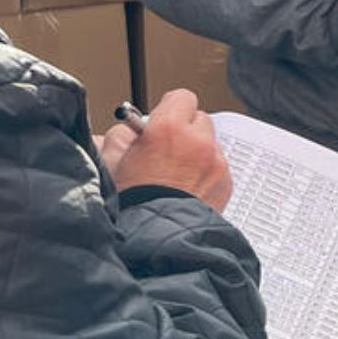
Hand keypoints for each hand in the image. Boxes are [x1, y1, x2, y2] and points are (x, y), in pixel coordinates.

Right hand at [104, 89, 230, 207]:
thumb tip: (126, 131)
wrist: (155, 241)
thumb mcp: (111, 163)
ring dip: (197, 153)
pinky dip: (207, 173)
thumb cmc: (132, 206)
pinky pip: (218, 167)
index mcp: (168, 128)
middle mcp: (197, 141)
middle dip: (184, 130)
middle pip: (198, 119)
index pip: (181, 97)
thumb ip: (120, 137)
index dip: (169, 109)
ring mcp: (215, 162)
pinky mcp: (226, 182)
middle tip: (166, 150)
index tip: (161, 121)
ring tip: (176, 176)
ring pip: (210, 144)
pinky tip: (187, 190)